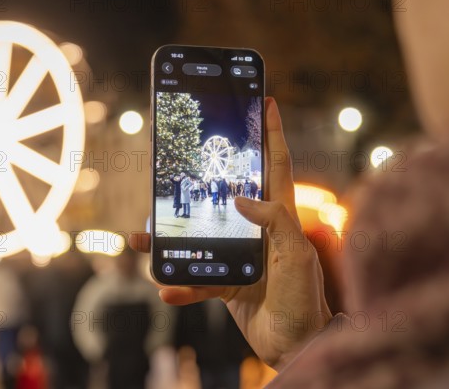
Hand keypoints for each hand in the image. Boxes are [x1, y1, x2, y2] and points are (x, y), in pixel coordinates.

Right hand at [130, 97, 331, 369]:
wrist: (296, 346)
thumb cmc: (304, 300)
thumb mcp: (295, 257)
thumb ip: (275, 222)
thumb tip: (241, 198)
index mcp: (280, 217)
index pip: (276, 166)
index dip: (273, 133)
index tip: (267, 102)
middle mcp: (257, 230)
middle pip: (225, 194)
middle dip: (201, 179)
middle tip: (177, 163)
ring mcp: (239, 255)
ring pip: (199, 238)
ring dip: (170, 241)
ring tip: (144, 239)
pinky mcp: (226, 282)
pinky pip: (196, 279)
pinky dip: (181, 284)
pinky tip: (166, 288)